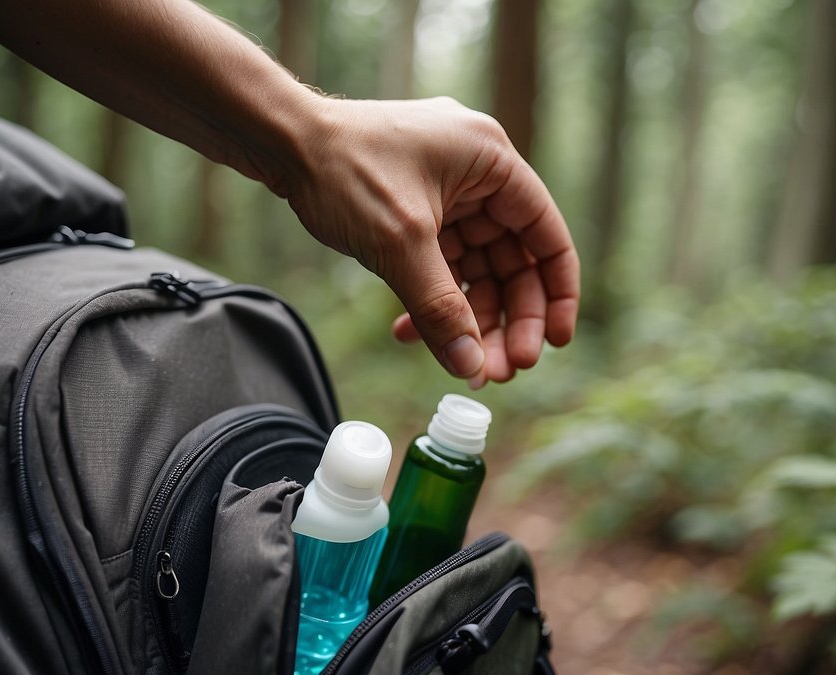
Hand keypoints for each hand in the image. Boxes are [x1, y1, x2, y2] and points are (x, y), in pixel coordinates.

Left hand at [282, 97, 579, 386]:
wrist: (279, 142)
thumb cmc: (342, 169)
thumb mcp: (400, 244)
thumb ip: (441, 309)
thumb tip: (471, 367)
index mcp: (491, 161)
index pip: (545, 235)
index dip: (556, 294)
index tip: (552, 343)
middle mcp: (477, 173)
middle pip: (512, 262)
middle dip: (506, 320)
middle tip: (500, 371)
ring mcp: (447, 191)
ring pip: (475, 270)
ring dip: (468, 319)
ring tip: (461, 365)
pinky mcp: (418, 209)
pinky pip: (440, 265)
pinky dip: (431, 300)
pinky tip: (409, 334)